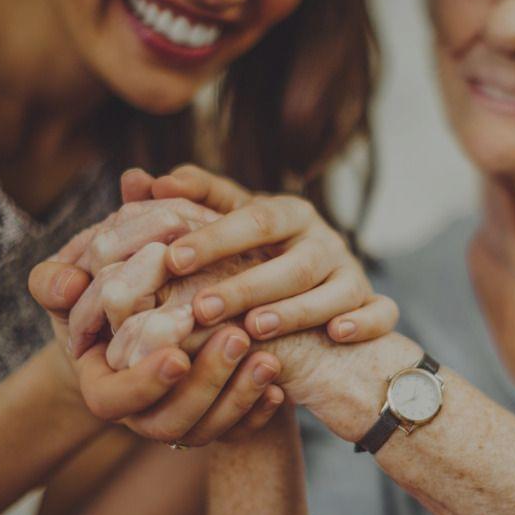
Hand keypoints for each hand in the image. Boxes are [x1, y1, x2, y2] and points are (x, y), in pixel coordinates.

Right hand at [30, 259, 284, 446]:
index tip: (177, 355)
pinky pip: (238, 433)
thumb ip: (58, 281)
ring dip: (239, 397)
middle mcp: (139, 415)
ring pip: (206, 432)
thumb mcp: (77, 283)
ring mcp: (179, 422)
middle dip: (205, 384)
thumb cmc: (103, 293)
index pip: (112, 401)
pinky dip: (258, 414)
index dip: (143, 383)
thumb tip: (66, 283)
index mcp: (101, 386)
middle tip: (237, 338)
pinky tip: (280, 390)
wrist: (143, 316)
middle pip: (168, 423)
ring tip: (268, 358)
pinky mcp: (215, 421)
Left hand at [122, 166, 398, 343]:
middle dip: (247, 283)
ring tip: (256, 326)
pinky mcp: (373, 304)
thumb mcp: (223, 229)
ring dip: (297, 308)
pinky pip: (381, 312)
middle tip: (201, 308)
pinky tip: (338, 335)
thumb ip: (184, 206)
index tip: (170, 257)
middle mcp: (323, 240)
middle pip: (292, 259)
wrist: (313, 300)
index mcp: (287, 214)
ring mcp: (351, 273)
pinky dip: (365, 321)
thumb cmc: (254, 258)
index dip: (214, 237)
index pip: (252, 217)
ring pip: (335, 288)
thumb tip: (134, 179)